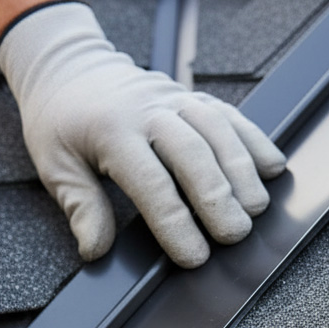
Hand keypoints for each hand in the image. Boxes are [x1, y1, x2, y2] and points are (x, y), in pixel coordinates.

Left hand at [0, 3, 286, 267]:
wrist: (69, 70)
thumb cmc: (60, 124)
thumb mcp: (56, 167)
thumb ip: (80, 207)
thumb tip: (96, 250)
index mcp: (112, 132)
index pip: (151, 183)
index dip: (175, 223)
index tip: (193, 256)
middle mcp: (149, 111)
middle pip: (193, 154)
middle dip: (218, 198)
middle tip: (234, 236)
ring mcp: (174, 99)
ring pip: (218, 131)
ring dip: (242, 171)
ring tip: (255, 210)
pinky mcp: (192, 96)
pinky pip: (229, 114)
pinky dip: (254, 140)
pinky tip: (273, 168)